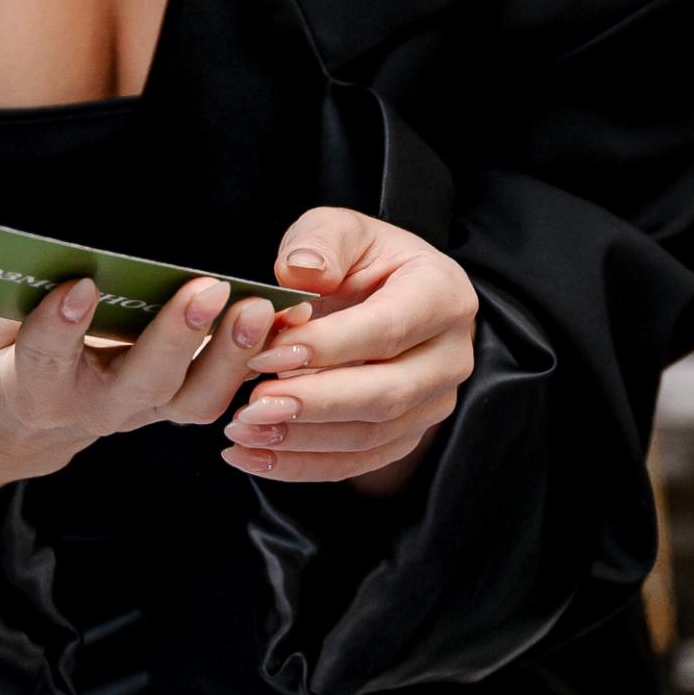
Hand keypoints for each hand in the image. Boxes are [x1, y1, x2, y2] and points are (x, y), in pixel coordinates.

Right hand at [0, 272, 279, 534]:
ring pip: (192, 398)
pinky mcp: (171, 405)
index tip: (82, 286)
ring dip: (229, 354)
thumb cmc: (0, 353)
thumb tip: (41, 254)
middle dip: (175, 337)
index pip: (47, 359)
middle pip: (140, 382)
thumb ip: (5, 295)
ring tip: (256, 308)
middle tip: (204, 290)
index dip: (62, 326)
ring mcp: (139, 411)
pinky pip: (215, 392)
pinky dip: (249, 359)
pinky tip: (278, 319)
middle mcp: (92, 409)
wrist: (20, 416)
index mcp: (32, 389)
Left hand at [219, 207, 477, 490]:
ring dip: (301, 440)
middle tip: (252, 405)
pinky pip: (356, 462)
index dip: (328, 346)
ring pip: (370, 436)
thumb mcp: (341, 229)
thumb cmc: (362, 259)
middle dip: (314, 403)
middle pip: (385, 394)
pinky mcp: (406, 436)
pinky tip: (253, 456)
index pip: (388, 328)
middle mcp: (450, 356)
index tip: (268, 354)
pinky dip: (302, 465)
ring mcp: (432, 403)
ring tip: (244, 429)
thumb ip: (319, 243)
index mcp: (442, 295)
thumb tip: (299, 272)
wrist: (387, 294)